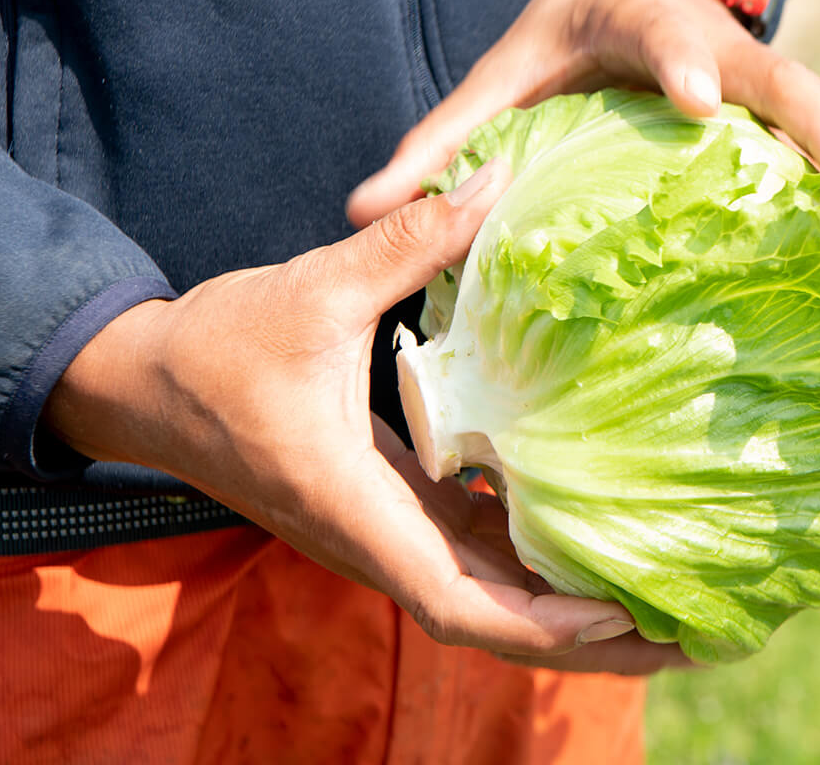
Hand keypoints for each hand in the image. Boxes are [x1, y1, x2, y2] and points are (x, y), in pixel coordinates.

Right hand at [44, 161, 685, 674]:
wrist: (141, 384)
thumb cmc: (215, 348)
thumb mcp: (313, 289)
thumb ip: (407, 242)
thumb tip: (496, 183)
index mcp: (354, 506)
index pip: (454, 600)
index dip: (538, 620)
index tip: (616, 615)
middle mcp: (374, 537)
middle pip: (490, 618)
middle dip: (578, 637)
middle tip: (678, 634)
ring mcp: (383, 528)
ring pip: (485, 594)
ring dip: (562, 605)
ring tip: (656, 597)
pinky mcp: (389, 506)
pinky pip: (470, 550)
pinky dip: (530, 560)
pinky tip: (590, 537)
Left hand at [346, 0, 819, 286]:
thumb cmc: (566, 36)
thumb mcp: (504, 72)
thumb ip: (443, 139)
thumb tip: (360, 211)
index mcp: (647, 30)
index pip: (670, 41)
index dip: (688, 65)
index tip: (703, 102)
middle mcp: (723, 61)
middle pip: (788, 88)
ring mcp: (761, 98)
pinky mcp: (776, 136)